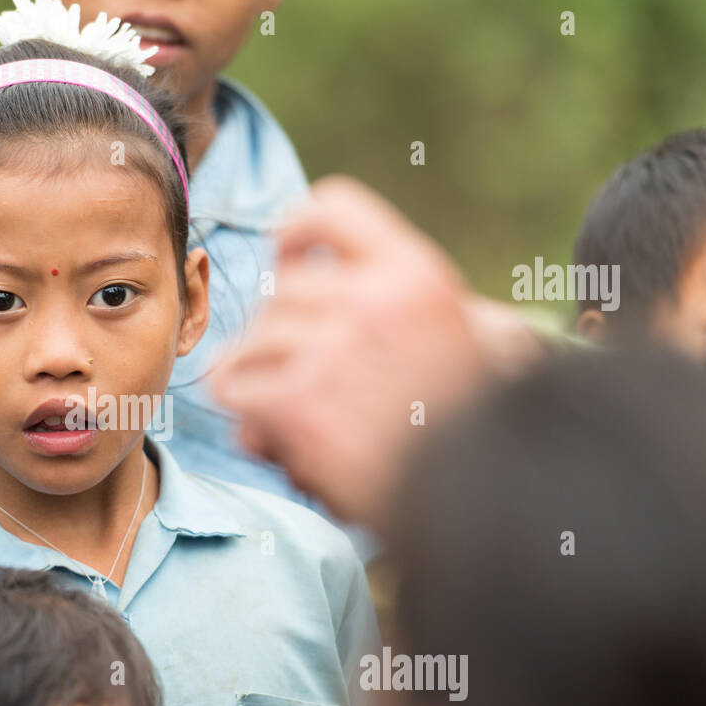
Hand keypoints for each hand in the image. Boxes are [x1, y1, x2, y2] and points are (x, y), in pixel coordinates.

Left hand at [213, 177, 493, 532]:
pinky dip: (244, 411)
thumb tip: (295, 276)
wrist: (475, 498)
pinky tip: (272, 433)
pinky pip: (231, 385)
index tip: (287, 263)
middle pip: (280, 294)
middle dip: (280, 337)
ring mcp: (330, 347)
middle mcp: (370, 299)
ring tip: (293, 415)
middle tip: (305, 380)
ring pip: (250, 340)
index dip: (295, 232)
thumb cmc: (465, 429)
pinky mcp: (297, 400)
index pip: (332, 207)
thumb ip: (389, 309)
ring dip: (260, 379)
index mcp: (414, 275)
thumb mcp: (458, 342)